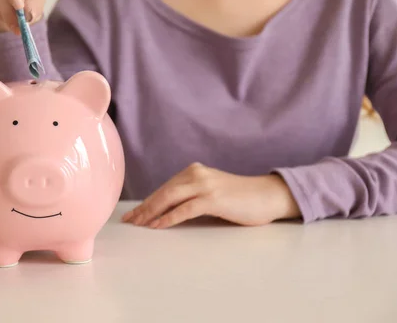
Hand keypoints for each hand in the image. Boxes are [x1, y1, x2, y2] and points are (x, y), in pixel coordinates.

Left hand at [122, 163, 300, 227]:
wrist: (267, 195)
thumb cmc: (239, 198)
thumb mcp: (211, 192)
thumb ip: (191, 195)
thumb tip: (166, 210)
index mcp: (194, 171)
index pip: (165, 188)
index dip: (147, 201)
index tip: (133, 213)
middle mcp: (197, 174)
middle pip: (163, 192)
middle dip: (144, 208)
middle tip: (130, 221)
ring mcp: (205, 185)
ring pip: (170, 198)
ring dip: (152, 213)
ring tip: (139, 225)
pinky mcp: (213, 199)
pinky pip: (185, 209)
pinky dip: (169, 217)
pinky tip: (158, 226)